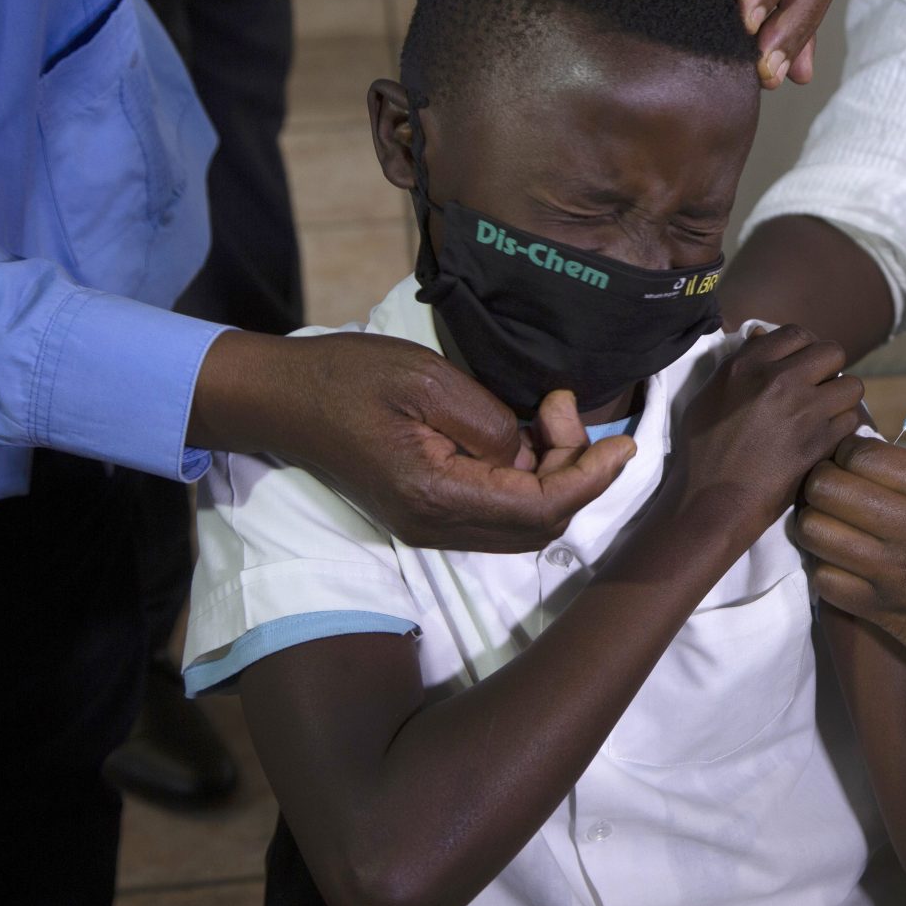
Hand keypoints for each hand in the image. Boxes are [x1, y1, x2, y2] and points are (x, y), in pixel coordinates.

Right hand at [188, 331, 634, 552]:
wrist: (283, 399)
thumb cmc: (349, 379)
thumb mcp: (428, 381)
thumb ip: (491, 423)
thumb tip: (531, 451)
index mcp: (437, 497)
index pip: (542, 508)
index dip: (592, 478)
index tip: (621, 439)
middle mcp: (437, 527)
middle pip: (541, 525)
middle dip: (577, 474)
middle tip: (565, 408)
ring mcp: (430, 526)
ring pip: (524, 524)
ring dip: (556, 478)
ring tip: (551, 415)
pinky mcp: (426, 513)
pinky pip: (499, 511)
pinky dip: (530, 481)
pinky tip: (528, 435)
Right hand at [665, 325, 864, 547]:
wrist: (712, 502)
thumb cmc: (703, 451)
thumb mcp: (709, 395)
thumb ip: (740, 362)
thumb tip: (763, 334)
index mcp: (748, 365)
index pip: (797, 333)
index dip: (806, 348)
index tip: (803, 366)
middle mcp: (779, 380)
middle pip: (832, 352)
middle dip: (830, 369)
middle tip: (819, 389)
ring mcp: (803, 410)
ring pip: (852, 386)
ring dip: (842, 399)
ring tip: (827, 414)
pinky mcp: (820, 441)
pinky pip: (852, 420)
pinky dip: (842, 428)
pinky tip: (825, 438)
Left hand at [797, 438, 905, 687]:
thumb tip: (868, 462)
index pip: (862, 454)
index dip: (844, 453)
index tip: (847, 462)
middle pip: (828, 488)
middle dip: (819, 483)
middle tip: (827, 492)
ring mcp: (892, 570)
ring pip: (815, 531)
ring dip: (814, 525)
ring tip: (827, 527)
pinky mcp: (881, 610)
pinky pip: (825, 579)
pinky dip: (824, 569)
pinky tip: (838, 565)